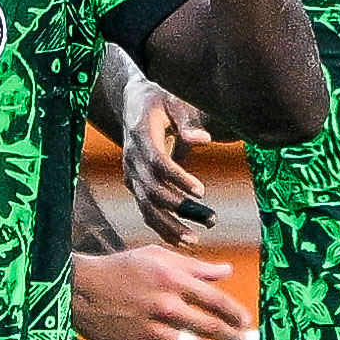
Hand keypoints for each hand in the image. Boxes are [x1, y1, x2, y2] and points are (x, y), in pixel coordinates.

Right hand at [72, 245, 247, 339]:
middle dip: (233, 338)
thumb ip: (194, 266)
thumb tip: (227, 271)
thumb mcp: (156, 257)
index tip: (245, 321)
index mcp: (172, 280)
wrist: (79, 291)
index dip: (236, 314)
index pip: (216, 300)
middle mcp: (165, 307)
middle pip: (211, 328)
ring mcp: (152, 332)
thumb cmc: (120, 270)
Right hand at [122, 75, 212, 244]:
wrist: (132, 102)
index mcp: (141, 136)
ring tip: (194, 239)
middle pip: (151, 191)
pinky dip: (162, 227)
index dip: (178, 178)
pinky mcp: (134, 184)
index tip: (201, 190)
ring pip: (146, 207)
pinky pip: (145, 210)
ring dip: (169, 226)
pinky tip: (182, 239)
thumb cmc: (159, 99)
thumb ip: (186, 121)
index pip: (157, 163)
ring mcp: (131, 174)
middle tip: (209, 219)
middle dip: (179, 208)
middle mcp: (132, 159)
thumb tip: (203, 139)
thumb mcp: (173, 101)